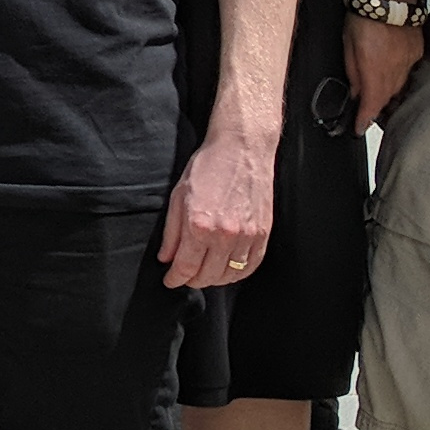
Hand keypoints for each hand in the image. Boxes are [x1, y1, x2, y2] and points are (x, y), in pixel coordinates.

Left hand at [162, 121, 275, 291]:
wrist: (241, 149)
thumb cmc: (208, 167)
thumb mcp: (178, 196)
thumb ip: (171, 232)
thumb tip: (166, 258)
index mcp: (200, 225)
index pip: (185, 268)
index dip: (175, 279)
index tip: (170, 280)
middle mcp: (225, 235)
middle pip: (207, 276)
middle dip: (192, 280)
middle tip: (185, 275)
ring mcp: (247, 236)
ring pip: (230, 275)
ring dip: (214, 279)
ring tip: (204, 272)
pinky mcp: (263, 234)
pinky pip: (251, 266)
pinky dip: (237, 273)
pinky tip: (227, 269)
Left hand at [344, 11, 425, 129]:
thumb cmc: (363, 17)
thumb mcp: (348, 45)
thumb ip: (353, 71)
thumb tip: (355, 91)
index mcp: (374, 71)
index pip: (371, 105)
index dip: (364, 120)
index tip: (358, 129)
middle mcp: (394, 71)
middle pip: (386, 99)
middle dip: (376, 108)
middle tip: (367, 114)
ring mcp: (408, 63)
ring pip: (399, 88)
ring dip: (388, 94)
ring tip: (379, 98)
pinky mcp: (417, 54)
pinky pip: (407, 73)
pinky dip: (398, 77)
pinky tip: (391, 74)